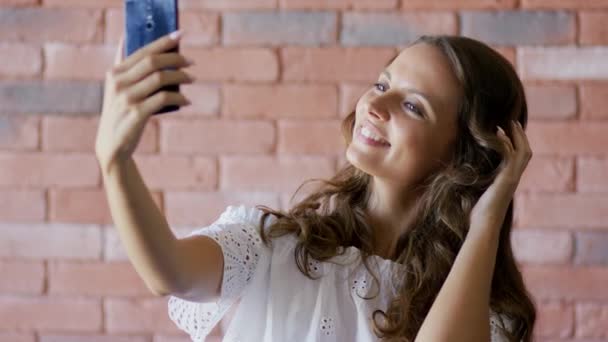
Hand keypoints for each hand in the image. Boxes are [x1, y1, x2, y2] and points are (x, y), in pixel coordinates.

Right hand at [95, 31, 193, 173]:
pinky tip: (187, 100)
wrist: (112, 145)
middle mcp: (118, 83)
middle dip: (175, 58)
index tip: (180, 35)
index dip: (163, 42)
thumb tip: (127, 38)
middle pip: (153, 62)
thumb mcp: (116, 88)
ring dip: (180, 76)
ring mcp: (127, 98)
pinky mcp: (137, 114)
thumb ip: (122, 66)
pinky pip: (164, 98)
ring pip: (160, 78)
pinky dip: (179, 97)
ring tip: (192, 78)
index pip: (143, 51)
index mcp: (115, 73)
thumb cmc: (121, 113)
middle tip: (191, 62)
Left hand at [469, 120, 532, 230]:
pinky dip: (507, 144)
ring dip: (517, 136)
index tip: (507, 131)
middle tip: (512, 121)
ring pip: (524, 152)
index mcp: (508, 181)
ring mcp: (512, 179)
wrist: (483, 225)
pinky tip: (498, 135)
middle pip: (526, 152)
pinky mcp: (507, 179)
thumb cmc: (477, 215)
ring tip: (509, 123)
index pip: (518, 158)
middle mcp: (513, 178)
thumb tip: (464, 178)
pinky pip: (512, 157)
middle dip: (520, 136)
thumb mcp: (478, 195)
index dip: (516, 144)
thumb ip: (478, 185)